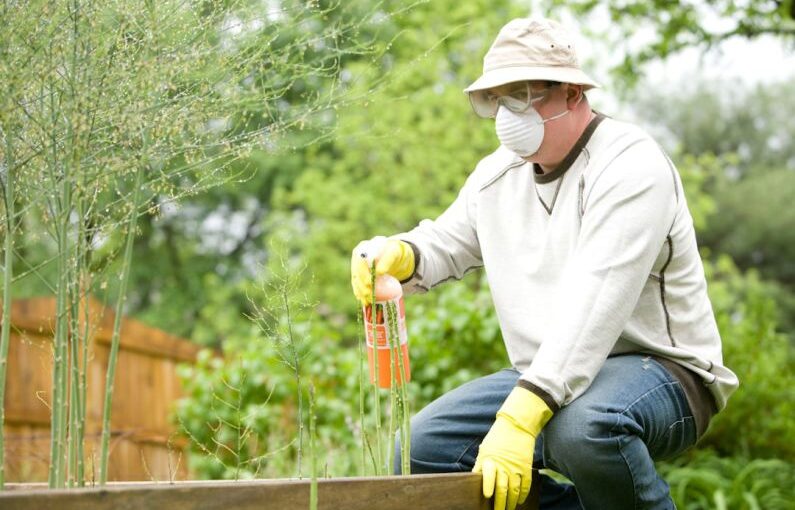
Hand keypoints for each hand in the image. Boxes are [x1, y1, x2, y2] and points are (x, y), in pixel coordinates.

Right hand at [350, 236, 414, 303]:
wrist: (393, 255)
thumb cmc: (394, 252)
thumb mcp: (394, 253)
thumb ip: (387, 260)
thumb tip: (379, 272)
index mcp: (364, 248)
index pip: (360, 261)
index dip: (363, 272)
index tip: (369, 283)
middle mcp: (358, 257)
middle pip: (356, 272)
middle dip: (361, 284)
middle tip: (369, 294)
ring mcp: (357, 266)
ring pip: (355, 280)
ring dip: (360, 291)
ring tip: (367, 301)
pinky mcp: (359, 275)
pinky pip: (357, 284)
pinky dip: (359, 293)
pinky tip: (363, 300)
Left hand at [473, 387, 552, 509]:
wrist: (517, 425)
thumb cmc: (497, 438)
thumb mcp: (484, 449)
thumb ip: (480, 465)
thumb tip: (473, 479)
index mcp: (490, 459)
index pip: (488, 475)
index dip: (488, 486)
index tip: (487, 496)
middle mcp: (503, 465)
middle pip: (502, 489)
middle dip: (500, 504)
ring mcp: (516, 467)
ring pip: (514, 490)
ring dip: (511, 503)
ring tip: (508, 509)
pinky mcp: (526, 467)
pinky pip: (525, 485)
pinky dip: (523, 495)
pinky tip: (520, 501)